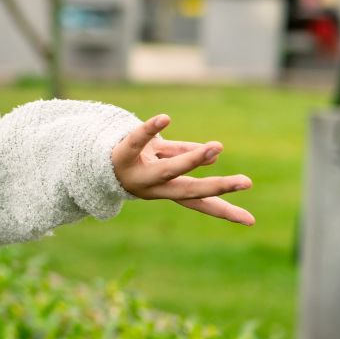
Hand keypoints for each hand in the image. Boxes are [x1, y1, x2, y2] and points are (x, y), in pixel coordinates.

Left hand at [110, 113, 253, 224]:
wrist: (88, 160)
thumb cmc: (133, 161)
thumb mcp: (161, 160)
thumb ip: (184, 157)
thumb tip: (211, 158)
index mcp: (166, 190)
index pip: (200, 203)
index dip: (224, 212)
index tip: (251, 220)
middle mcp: (153, 187)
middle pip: (188, 190)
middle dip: (217, 186)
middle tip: (246, 181)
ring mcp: (138, 172)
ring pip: (168, 169)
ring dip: (193, 159)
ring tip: (217, 147)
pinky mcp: (121, 153)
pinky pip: (137, 140)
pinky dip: (150, 129)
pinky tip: (165, 118)